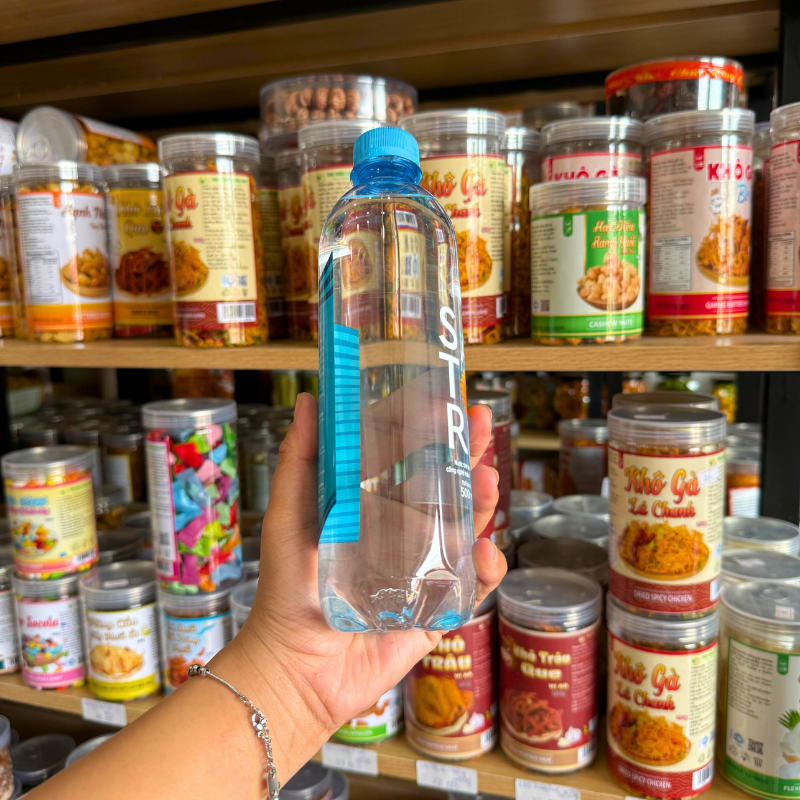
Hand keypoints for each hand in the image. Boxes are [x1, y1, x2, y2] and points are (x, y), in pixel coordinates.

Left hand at [218, 391, 504, 780]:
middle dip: (466, 450)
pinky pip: (472, 585)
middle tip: (481, 421)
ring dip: (482, 500)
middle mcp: (402, 531)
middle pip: (444, 483)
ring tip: (488, 476)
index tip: (441, 395)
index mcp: (370, 505)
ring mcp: (424, 568)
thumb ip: (298, 461)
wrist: (295, 667)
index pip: (403, 455)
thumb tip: (307, 399)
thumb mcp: (287, 516)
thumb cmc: (286, 588)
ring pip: (465, 526)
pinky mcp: (438, 607)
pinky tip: (485, 549)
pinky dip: (486, 568)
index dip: (424, 425)